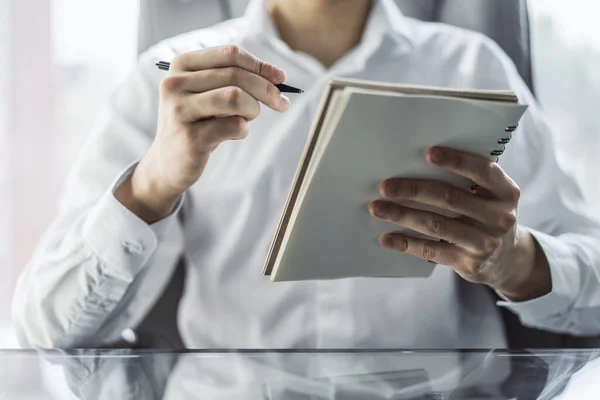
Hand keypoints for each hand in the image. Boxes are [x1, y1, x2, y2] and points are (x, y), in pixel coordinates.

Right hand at [115, 46, 288, 222]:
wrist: (167, 163)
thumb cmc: (196, 123)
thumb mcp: (207, 94)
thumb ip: (234, 80)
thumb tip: (277, 78)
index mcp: (181, 65)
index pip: (230, 54)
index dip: (260, 65)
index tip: (280, 78)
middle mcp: (175, 84)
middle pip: (236, 75)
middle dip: (267, 89)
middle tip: (281, 103)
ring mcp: (180, 111)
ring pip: (235, 97)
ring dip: (253, 109)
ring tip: (247, 119)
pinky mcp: (191, 138)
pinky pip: (234, 126)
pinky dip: (243, 130)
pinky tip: (233, 134)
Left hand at [369, 147, 551, 300]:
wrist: (509, 260)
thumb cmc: (488, 215)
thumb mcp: (491, 196)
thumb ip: (468, 180)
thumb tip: (417, 162)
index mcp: (506, 192)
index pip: (482, 171)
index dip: (456, 161)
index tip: (428, 153)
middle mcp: (499, 217)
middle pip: (450, 198)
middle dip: (413, 190)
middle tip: (385, 186)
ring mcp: (485, 242)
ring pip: (436, 225)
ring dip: (402, 215)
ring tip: (377, 208)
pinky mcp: (469, 263)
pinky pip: (432, 251)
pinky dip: (406, 244)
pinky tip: (386, 237)